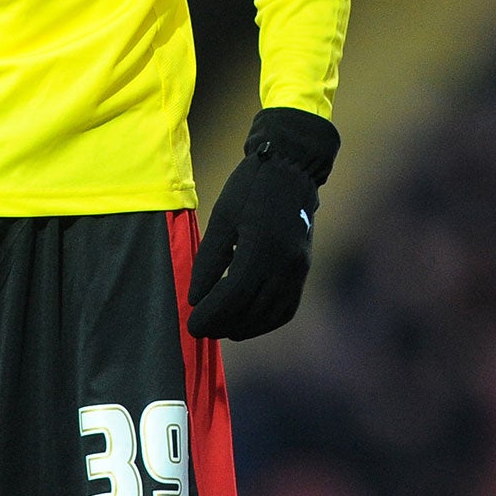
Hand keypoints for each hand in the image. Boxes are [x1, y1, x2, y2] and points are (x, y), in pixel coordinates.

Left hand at [186, 107, 339, 340]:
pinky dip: (265, 321)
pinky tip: (246, 320)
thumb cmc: (251, 187)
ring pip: (270, 315)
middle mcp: (285, 263)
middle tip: (199, 327)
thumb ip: (209, 260)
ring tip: (220, 325)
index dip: (211, 315)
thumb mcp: (222, 217)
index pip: (234, 296)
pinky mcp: (304, 269)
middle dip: (222, 325)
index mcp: (261, 246)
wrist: (292, 168)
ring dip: (243, 327)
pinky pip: (287, 308)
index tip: (191, 324)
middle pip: (252, 311)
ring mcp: (299, 268)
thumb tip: (196, 298)